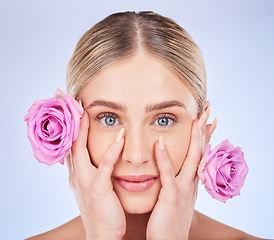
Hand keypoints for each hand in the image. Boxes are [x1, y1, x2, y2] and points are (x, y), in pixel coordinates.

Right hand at [66, 111, 125, 239]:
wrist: (103, 234)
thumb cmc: (103, 209)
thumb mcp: (94, 187)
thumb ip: (95, 171)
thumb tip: (98, 157)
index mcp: (77, 174)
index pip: (70, 144)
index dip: (70, 126)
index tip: (73, 108)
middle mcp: (77, 175)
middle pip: (69, 142)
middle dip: (68, 120)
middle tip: (69, 100)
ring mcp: (85, 181)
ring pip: (80, 150)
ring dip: (82, 129)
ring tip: (85, 109)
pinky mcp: (98, 189)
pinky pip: (105, 166)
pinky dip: (112, 151)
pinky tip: (120, 136)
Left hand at [147, 108, 215, 239]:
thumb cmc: (169, 220)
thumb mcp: (178, 198)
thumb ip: (177, 182)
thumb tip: (177, 171)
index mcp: (191, 182)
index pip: (200, 154)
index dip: (205, 137)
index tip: (207, 120)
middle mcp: (192, 183)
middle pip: (201, 152)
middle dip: (205, 131)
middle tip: (208, 111)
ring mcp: (183, 189)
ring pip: (192, 159)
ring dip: (194, 139)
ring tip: (195, 120)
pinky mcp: (171, 197)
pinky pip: (167, 174)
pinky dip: (164, 157)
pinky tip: (160, 142)